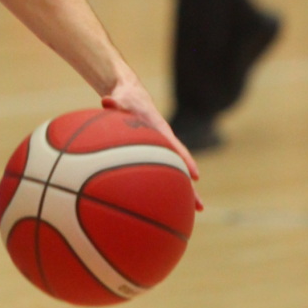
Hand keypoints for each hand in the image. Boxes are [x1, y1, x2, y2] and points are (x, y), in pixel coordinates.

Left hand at [101, 72, 202, 209]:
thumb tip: (107, 101)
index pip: (175, 147)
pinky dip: (164, 187)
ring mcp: (160, 149)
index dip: (185, 160)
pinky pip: (161, 172)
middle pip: (180, 168)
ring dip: (182, 192)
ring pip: (174, 173)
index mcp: (159, 130)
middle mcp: (165, 142)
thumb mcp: (120, 98)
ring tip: (191, 213)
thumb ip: (115, 103)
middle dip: (190, 188)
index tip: (195, 176)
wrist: (131, 94)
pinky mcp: (153, 154)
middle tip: (200, 207)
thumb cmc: (126, 98)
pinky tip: (160, 205)